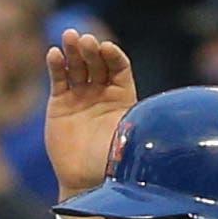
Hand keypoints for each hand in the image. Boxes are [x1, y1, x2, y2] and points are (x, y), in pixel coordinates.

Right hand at [43, 28, 137, 196]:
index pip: (119, 67)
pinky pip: (59, 79)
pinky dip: (57, 65)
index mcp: (122, 97)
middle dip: (91, 50)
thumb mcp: (130, 137)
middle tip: (85, 41)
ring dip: (73, 50)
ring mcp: (80, 96)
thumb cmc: (112, 163)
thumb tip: (162, 112)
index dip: (113, 56)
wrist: (86, 181)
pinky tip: (55, 54)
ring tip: (69, 37)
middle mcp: (101, 92)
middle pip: (96, 62)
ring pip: (77, 66)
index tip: (107, 50)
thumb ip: (137, 119)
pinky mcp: (59, 103)